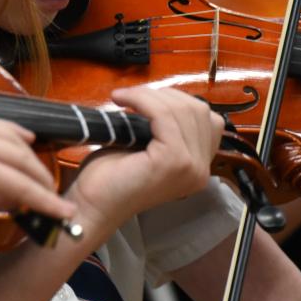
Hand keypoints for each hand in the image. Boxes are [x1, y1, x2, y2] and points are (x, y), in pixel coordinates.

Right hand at [0, 112, 75, 240]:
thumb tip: (11, 196)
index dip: (18, 136)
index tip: (32, 144)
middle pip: (11, 140)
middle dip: (34, 163)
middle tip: (49, 183)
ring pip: (19, 160)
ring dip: (41, 182)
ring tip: (56, 202)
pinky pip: (18, 183)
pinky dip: (40, 198)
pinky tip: (53, 210)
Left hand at [67, 87, 222, 226]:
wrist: (91, 205)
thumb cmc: (111, 177)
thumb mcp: (147, 147)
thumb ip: (166, 129)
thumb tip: (164, 98)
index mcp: (198, 167)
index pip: (208, 120)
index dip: (178, 102)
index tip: (148, 100)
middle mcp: (202, 169)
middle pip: (198, 110)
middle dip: (164, 95)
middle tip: (133, 97)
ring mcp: (191, 166)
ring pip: (182, 109)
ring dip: (149, 95)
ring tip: (123, 98)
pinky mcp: (173, 160)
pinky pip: (164, 115)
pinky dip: (142, 100)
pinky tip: (121, 100)